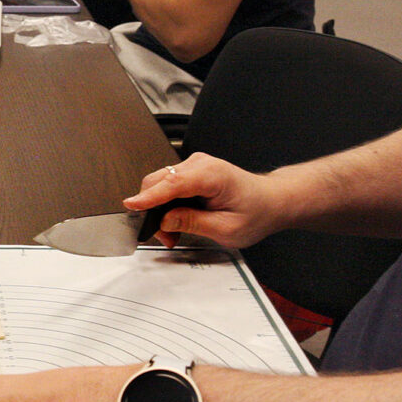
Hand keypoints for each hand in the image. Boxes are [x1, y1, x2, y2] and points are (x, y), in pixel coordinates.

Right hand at [125, 151, 285, 248]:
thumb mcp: (227, 228)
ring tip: (174, 232)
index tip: (132, 206)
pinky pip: (167, 185)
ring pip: (160, 184)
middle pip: (159, 181)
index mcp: (212, 175)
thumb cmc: (256, 212)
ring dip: (159, 209)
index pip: (172, 184)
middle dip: (153, 211)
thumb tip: (166, 220)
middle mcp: (201, 165)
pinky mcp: (191, 172)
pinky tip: (176, 220)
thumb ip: (193, 222)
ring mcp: (194, 166)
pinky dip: (166, 204)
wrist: (270, 201)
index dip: (149, 196)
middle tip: (165, 236)